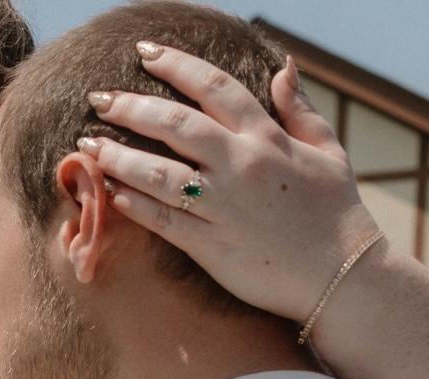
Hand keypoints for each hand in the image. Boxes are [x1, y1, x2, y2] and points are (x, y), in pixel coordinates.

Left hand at [79, 44, 381, 322]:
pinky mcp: (210, 246)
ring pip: (159, 173)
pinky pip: (163, 221)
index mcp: (267, 137)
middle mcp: (241, 166)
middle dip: (131, 107)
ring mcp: (223, 207)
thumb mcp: (327, 149)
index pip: (214, 88)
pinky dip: (134, 205)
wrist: (340, 274)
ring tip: (88, 147)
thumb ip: (299, 108)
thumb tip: (283, 67)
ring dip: (118, 157)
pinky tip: (109, 193)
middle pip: (175, 124)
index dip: (176, 65)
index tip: (144, 53)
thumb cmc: (335, 212)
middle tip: (99, 99)